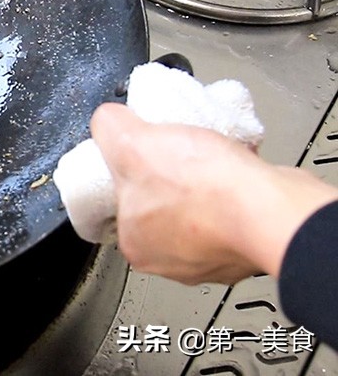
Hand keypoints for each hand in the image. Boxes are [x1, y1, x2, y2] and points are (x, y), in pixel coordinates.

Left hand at [90, 103, 337, 285]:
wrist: (272, 207)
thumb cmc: (204, 191)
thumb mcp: (130, 142)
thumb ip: (109, 128)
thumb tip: (107, 119)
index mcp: (136, 244)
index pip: (117, 202)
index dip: (126, 170)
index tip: (139, 151)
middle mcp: (174, 258)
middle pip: (157, 200)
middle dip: (166, 171)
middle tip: (175, 150)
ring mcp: (215, 253)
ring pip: (196, 202)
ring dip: (201, 175)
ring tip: (206, 152)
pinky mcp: (248, 239)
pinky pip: (231, 203)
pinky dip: (232, 181)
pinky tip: (232, 162)